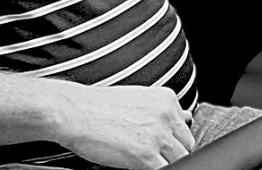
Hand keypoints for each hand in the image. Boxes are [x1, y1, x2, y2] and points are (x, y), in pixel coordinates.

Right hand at [57, 85, 193, 168]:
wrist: (74, 112)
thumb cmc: (98, 105)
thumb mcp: (137, 98)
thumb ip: (163, 110)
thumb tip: (186, 117)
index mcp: (165, 99)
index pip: (185, 126)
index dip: (173, 137)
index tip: (163, 141)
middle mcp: (165, 115)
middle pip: (186, 143)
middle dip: (173, 150)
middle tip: (153, 151)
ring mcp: (157, 136)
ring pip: (180, 159)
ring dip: (166, 161)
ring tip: (144, 157)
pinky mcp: (146, 156)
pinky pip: (165, 169)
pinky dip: (157, 168)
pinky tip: (140, 164)